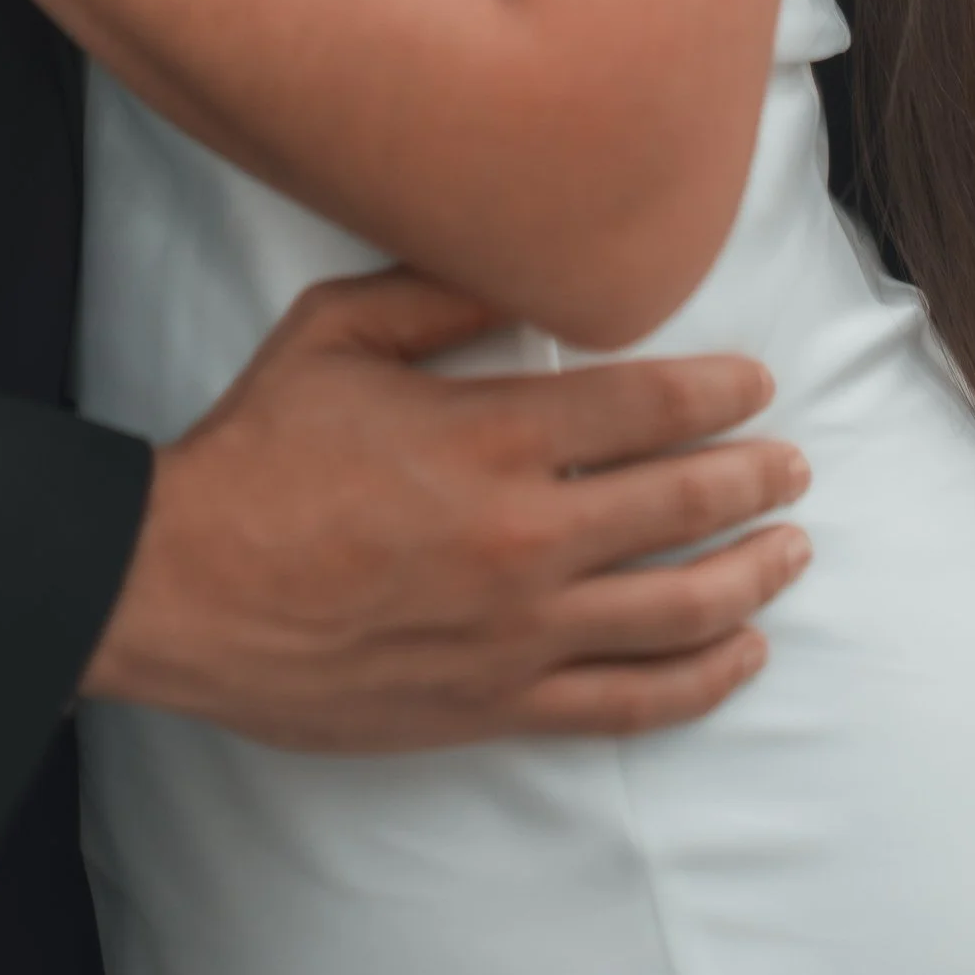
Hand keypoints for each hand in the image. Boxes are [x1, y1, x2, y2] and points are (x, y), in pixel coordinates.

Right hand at [82, 270, 809, 749]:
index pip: (644, 405)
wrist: (181, 586)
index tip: (757, 385)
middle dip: (755, 479)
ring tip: (792, 550)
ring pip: (676, 609)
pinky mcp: (496, 704)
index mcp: (491, 435)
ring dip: (750, 576)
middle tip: (794, 464)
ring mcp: (517, 632)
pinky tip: (741, 655)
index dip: (717, 393)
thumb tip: (522, 270)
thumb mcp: (336, 331)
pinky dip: (701, 681)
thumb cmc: (256, 451)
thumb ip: (438, 294)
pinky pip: (629, 704)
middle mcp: (524, 536)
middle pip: (681, 503)